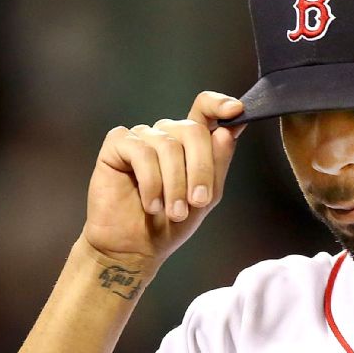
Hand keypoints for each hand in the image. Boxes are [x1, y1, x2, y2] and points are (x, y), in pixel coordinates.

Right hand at [82, 92, 246, 267]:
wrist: (135, 248)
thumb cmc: (170, 224)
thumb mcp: (205, 198)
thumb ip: (217, 164)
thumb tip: (226, 132)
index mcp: (190, 143)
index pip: (205, 109)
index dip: (219, 104)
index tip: (236, 111)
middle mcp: (166, 135)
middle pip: (193, 130)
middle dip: (200, 169)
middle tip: (197, 202)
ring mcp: (141, 137)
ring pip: (168, 146)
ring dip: (175, 184)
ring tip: (173, 212)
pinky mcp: (117, 144)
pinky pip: (141, 151)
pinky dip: (150, 182)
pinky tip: (151, 204)